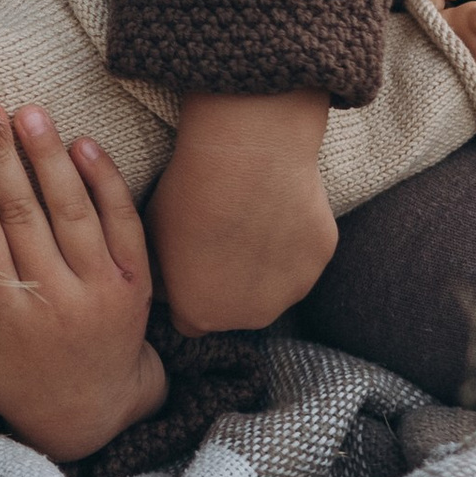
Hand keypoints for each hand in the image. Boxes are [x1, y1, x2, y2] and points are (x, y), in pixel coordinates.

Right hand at [0, 105, 164, 463]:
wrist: (92, 411)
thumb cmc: (15, 375)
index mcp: (6, 315)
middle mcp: (54, 299)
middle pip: (23, 213)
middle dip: (2, 156)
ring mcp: (99, 289)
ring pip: (72, 210)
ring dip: (48, 157)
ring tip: (30, 114)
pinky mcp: (134, 282)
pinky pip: (122, 221)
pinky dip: (103, 181)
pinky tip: (84, 144)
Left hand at [146, 87, 334, 333]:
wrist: (246, 157)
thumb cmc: (190, 193)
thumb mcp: (153, 236)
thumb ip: (163, 273)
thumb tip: (167, 279)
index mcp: (203, 313)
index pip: (191, 319)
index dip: (189, 292)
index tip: (192, 264)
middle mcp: (251, 315)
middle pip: (238, 309)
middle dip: (232, 285)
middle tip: (226, 239)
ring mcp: (293, 289)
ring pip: (276, 285)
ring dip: (267, 265)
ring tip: (254, 220)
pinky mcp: (321, 258)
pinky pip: (303, 253)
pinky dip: (294, 237)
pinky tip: (280, 205)